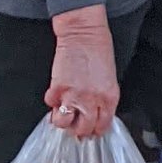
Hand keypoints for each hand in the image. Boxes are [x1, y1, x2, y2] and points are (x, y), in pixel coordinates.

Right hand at [46, 9, 119, 138]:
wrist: (84, 33)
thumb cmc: (99, 50)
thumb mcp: (110, 79)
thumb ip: (103, 99)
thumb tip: (93, 113)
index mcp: (109, 98)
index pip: (102, 126)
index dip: (94, 129)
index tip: (90, 128)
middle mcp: (92, 100)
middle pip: (83, 129)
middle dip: (78, 129)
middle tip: (75, 122)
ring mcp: (73, 96)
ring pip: (63, 123)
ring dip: (62, 119)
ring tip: (63, 111)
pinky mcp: (58, 88)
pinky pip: (51, 104)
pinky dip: (52, 101)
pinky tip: (57, 94)